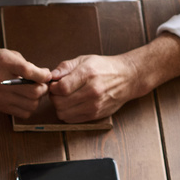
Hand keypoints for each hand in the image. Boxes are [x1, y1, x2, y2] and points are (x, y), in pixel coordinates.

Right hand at [0, 46, 51, 117]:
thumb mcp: (7, 54)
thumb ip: (26, 64)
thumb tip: (43, 75)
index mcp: (5, 64)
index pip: (30, 72)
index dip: (44, 74)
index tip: (46, 74)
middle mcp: (2, 82)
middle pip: (34, 92)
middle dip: (43, 88)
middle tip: (40, 83)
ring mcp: (1, 97)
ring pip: (32, 105)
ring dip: (37, 99)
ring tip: (32, 91)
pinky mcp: (0, 106)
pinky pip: (24, 113)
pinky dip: (29, 107)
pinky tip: (25, 99)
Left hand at [47, 32, 179, 121]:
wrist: (128, 78)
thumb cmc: (104, 67)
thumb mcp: (84, 60)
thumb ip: (66, 67)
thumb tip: (51, 76)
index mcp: (88, 75)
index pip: (61, 88)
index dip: (53, 87)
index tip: (55, 84)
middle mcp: (92, 92)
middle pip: (60, 103)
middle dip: (54, 97)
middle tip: (58, 91)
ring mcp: (94, 105)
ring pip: (63, 114)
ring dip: (60, 107)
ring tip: (65, 98)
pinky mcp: (96, 115)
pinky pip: (72, 120)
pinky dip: (67, 113)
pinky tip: (72, 105)